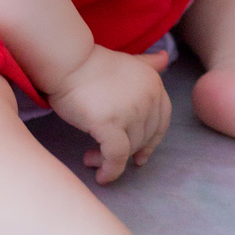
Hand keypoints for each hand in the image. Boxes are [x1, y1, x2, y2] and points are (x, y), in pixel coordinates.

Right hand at [47, 46, 171, 184]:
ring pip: (128, 150)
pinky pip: (116, 157)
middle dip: (125, 152)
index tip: (140, 156)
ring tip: (91, 158)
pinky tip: (101, 176)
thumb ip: (148, 64)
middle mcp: (148, 97)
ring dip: (109, 160)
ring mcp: (131, 111)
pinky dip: (110, 171)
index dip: (151, 143)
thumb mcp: (128, 61)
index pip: (160, 123)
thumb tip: (166, 58)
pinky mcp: (110, 123)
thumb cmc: (93, 64)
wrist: (69, 62)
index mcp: (154, 83)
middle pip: (143, 139)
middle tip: (103, 156)